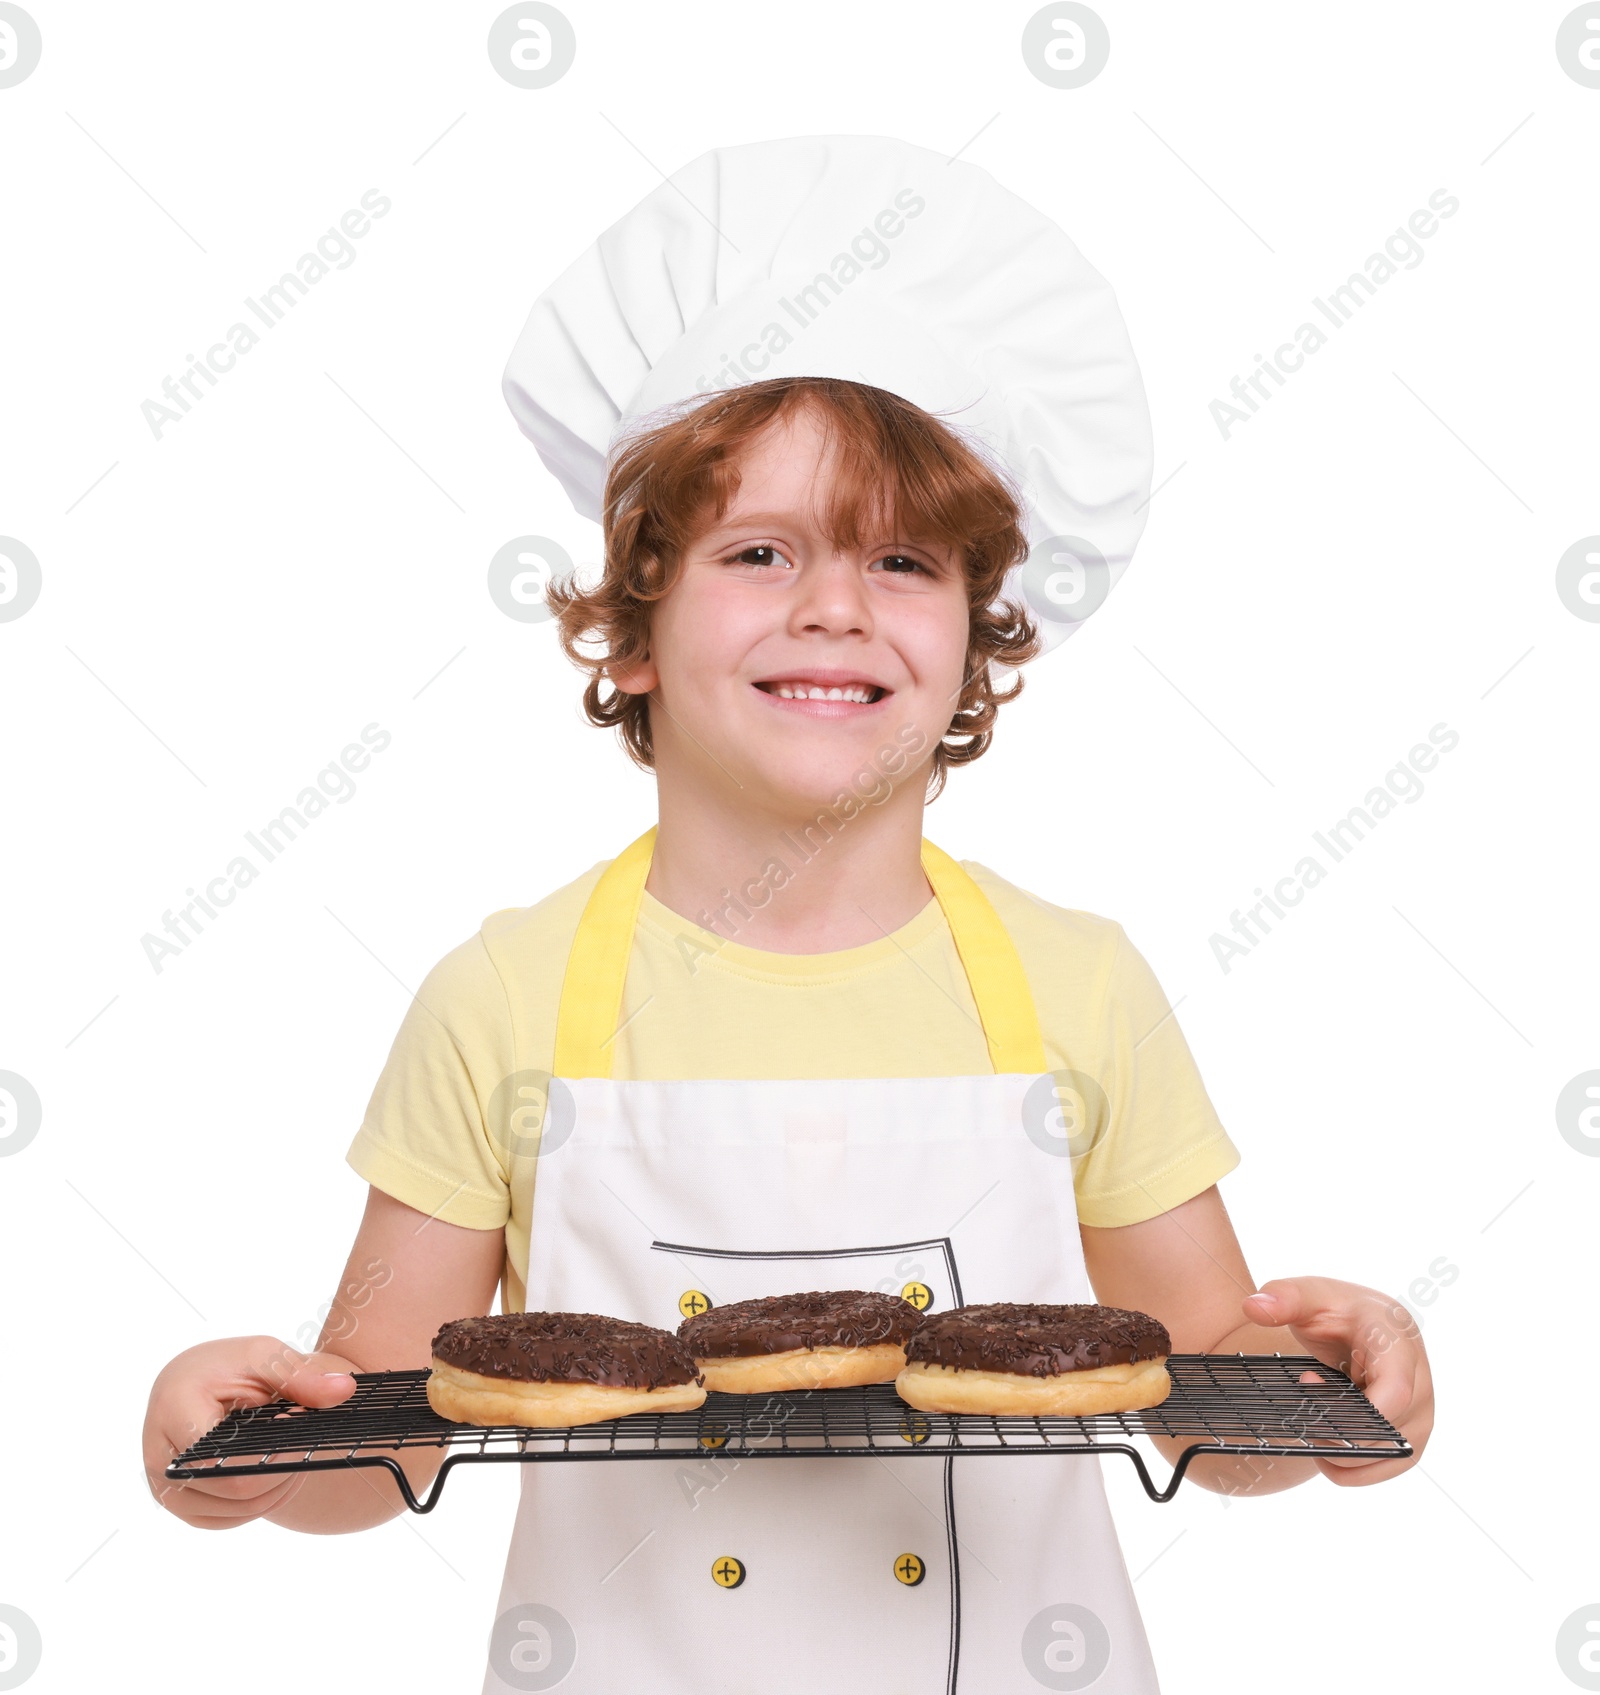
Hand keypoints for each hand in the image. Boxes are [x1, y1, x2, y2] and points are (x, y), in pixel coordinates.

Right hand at [143, 1336, 357, 1527]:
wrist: (194, 1382)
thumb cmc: (229, 1366)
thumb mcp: (265, 1357)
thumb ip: (302, 1375)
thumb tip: (345, 1390)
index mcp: (174, 1409)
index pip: (226, 1459)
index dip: (271, 1458)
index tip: (297, 1437)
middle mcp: (158, 1453)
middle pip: (232, 1490)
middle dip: (278, 1474)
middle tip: (302, 1450)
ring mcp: (160, 1484)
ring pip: (226, 1513)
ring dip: (269, 1495)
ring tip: (294, 1463)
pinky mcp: (172, 1500)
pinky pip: (217, 1521)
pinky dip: (252, 1507)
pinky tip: (276, 1481)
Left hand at [1240, 1276, 1432, 1485]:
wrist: (1363, 1324)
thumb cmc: (1337, 1309)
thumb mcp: (1310, 1295)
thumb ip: (1284, 1297)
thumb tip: (1253, 1307)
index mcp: (1400, 1345)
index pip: (1395, 1393)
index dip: (1352, 1408)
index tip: (1309, 1383)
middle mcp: (1422, 1384)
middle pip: (1385, 1433)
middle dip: (1334, 1424)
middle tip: (1305, 1389)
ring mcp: (1422, 1415)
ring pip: (1386, 1457)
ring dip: (1339, 1449)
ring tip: (1312, 1415)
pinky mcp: (1412, 1437)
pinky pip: (1387, 1468)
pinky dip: (1350, 1468)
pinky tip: (1322, 1449)